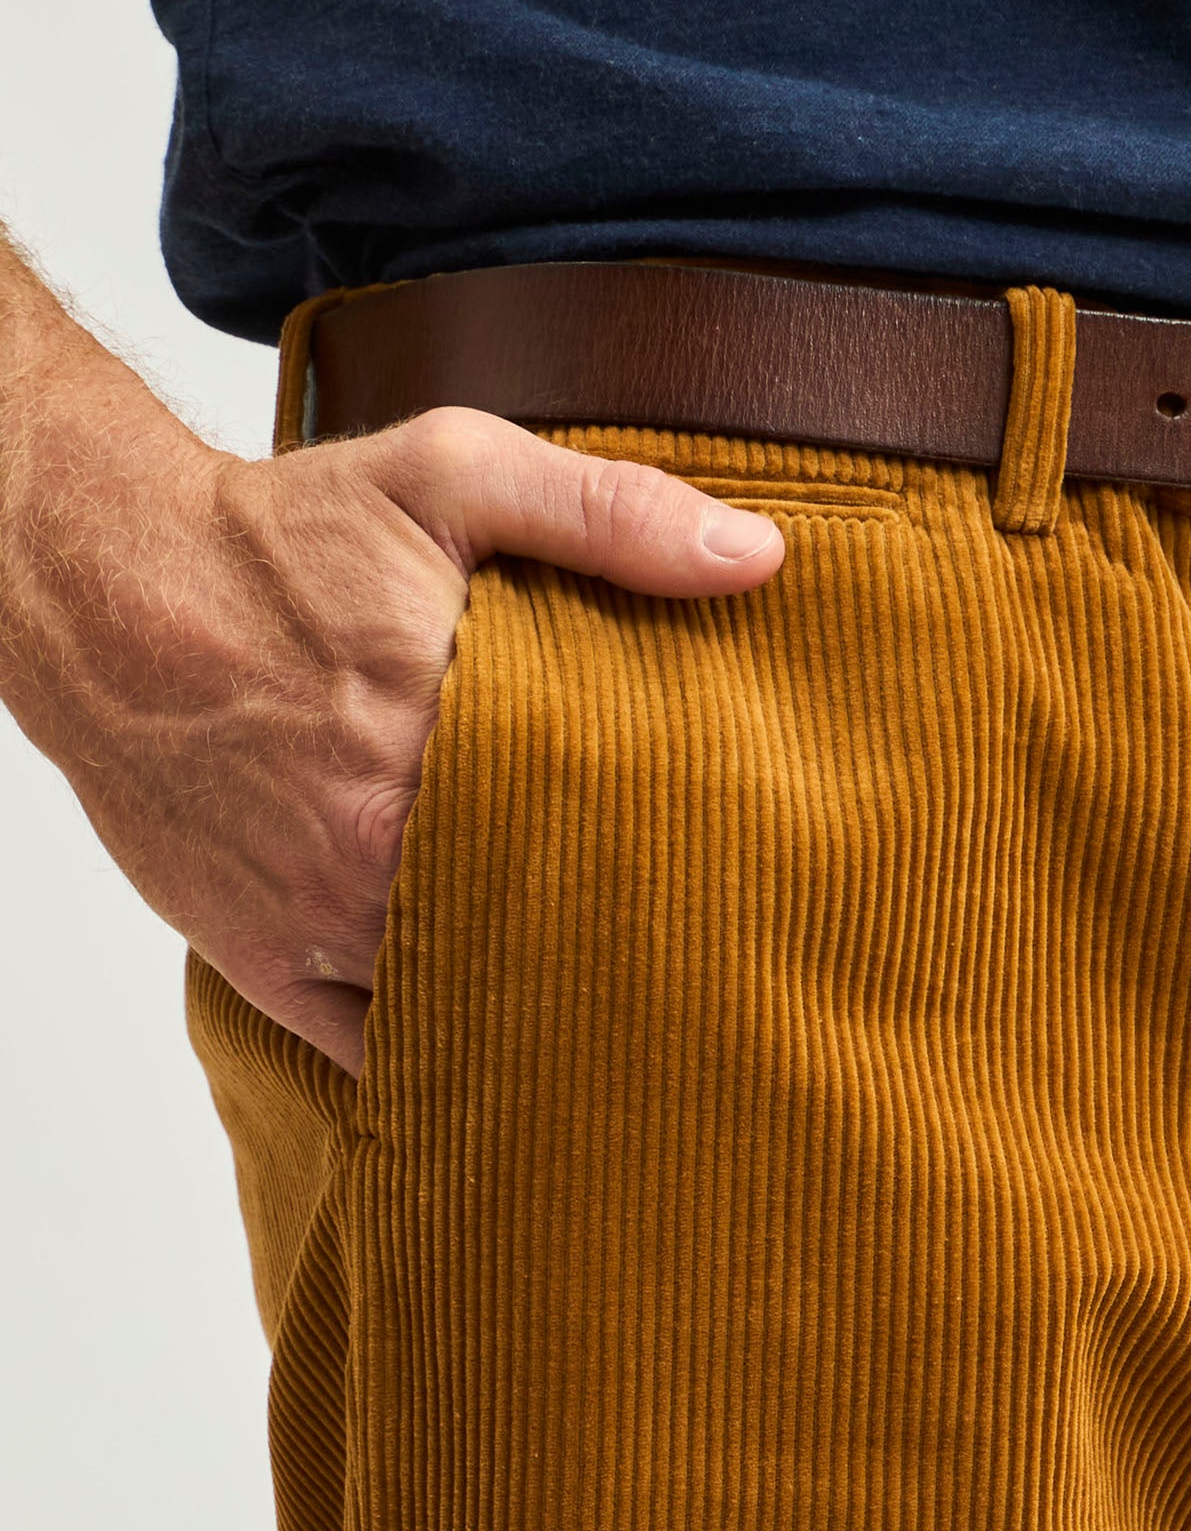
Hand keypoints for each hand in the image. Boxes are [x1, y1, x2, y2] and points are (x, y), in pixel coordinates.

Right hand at [5, 394, 782, 1069]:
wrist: (97, 585)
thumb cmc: (276, 535)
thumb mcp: (448, 475)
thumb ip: (607, 514)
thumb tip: (753, 556)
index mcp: (441, 733)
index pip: (602, 839)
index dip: (671, 869)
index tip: (730, 879)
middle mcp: (376, 842)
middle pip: (541, 935)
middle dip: (615, 952)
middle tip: (696, 968)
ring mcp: (317, 916)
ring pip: (463, 1004)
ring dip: (533, 1010)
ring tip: (618, 1022)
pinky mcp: (266, 961)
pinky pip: (372, 1048)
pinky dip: (436, 1055)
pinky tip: (501, 1050)